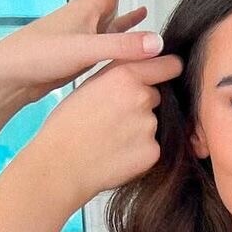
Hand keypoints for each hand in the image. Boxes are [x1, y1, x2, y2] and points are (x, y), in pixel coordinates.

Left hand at [0, 0, 188, 105]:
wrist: (12, 75)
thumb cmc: (39, 57)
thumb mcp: (83, 51)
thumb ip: (122, 48)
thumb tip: (159, 43)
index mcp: (94, 2)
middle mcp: (94, 8)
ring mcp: (91, 25)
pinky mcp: (88, 44)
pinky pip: (117, 25)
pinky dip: (133, 17)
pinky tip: (142, 19)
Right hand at [15, 47, 182, 213]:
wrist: (61, 165)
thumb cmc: (67, 125)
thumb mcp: (89, 85)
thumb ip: (119, 74)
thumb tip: (144, 68)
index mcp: (125, 76)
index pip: (169, 65)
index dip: (169, 70)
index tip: (170, 72)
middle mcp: (142, 98)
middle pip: (155, 97)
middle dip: (142, 106)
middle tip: (114, 120)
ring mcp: (150, 127)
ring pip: (152, 124)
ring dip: (139, 130)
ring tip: (111, 139)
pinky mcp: (153, 153)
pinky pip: (152, 147)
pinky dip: (139, 151)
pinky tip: (117, 154)